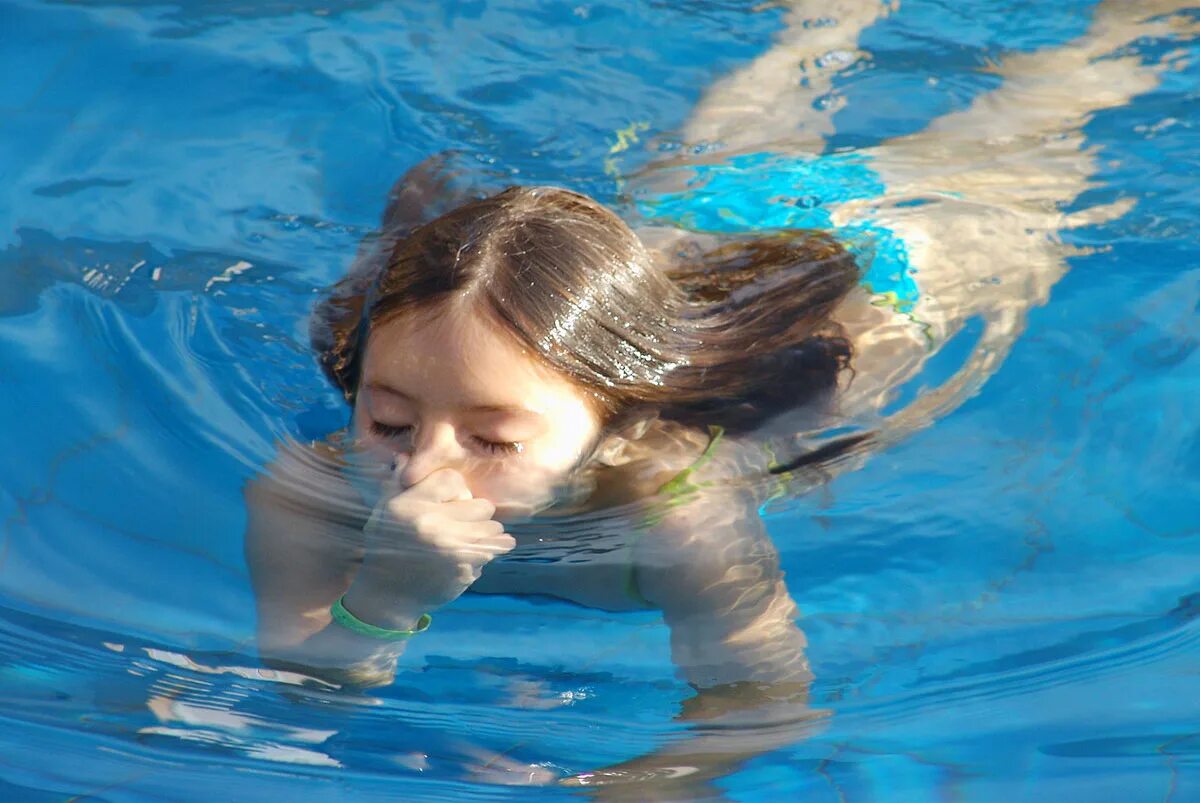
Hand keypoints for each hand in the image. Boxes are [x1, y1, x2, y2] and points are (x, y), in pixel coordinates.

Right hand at [343, 466, 514, 628]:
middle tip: (461, 523)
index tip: (449, 503)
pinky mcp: (465, 570)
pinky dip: (486, 552)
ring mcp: (450, 549)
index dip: (455, 491)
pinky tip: (468, 557)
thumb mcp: (384, 511)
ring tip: (466, 540)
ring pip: (493, 527)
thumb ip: (398, 482)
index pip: (453, 480)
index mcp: (408, 506)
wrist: (389, 595)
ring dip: (485, 533)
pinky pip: (493, 550)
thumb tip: (406, 456)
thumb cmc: (387, 546)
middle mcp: (430, 525)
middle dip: (475, 513)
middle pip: (482, 504)